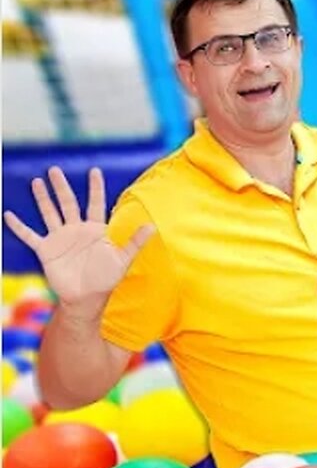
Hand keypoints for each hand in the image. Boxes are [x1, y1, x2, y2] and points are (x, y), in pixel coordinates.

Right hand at [3, 167, 154, 305]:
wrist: (86, 298)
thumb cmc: (106, 279)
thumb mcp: (123, 259)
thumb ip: (135, 242)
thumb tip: (152, 226)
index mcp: (96, 230)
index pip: (95, 203)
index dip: (95, 188)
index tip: (94, 170)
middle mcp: (76, 230)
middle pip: (68, 203)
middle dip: (61, 187)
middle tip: (54, 169)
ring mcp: (60, 239)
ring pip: (49, 213)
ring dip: (42, 199)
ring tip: (36, 181)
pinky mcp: (46, 250)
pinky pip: (30, 236)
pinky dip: (19, 226)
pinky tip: (9, 215)